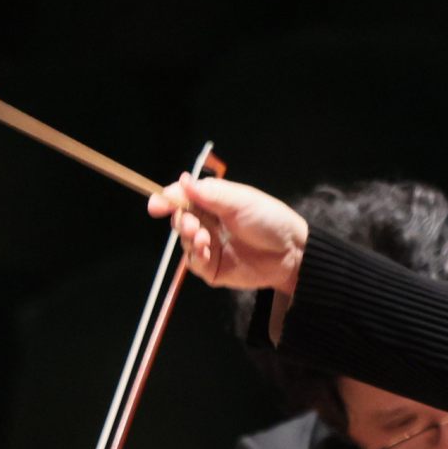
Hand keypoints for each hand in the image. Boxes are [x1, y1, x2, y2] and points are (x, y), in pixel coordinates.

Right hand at [148, 175, 309, 298]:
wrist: (291, 252)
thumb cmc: (269, 220)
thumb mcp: (240, 201)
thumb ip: (210, 193)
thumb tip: (182, 180)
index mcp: (214, 202)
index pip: (183, 198)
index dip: (167, 199)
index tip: (156, 205)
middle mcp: (208, 222)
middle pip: (179, 219)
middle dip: (181, 221)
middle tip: (192, 225)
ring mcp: (210, 246)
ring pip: (183, 242)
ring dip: (189, 239)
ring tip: (203, 238)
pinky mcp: (213, 269)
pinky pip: (194, 263)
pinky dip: (196, 257)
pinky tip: (206, 252)